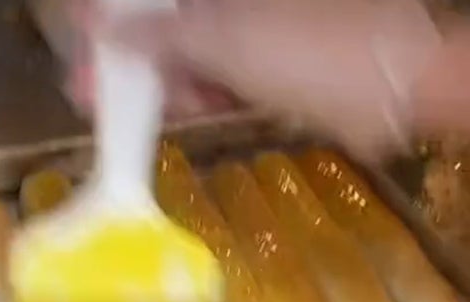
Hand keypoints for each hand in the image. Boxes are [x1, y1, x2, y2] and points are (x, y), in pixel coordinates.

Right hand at [57, 0, 443, 158]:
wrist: (395, 87)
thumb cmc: (309, 51)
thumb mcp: (222, 41)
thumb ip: (155, 37)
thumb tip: (101, 28)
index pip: (152, 1)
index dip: (113, 17)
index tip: (81, 38)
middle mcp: (238, 5)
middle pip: (168, 25)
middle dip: (126, 55)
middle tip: (85, 88)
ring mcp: (260, 32)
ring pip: (191, 55)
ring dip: (155, 83)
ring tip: (120, 110)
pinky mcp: (274, 68)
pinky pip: (219, 78)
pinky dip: (192, 96)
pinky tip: (168, 114)